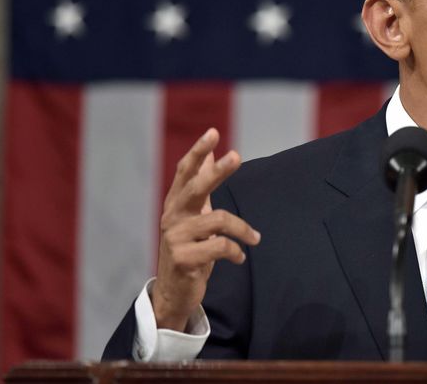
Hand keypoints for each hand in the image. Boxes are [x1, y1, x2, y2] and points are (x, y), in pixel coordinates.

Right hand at [151, 128, 260, 331]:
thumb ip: (201, 186)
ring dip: (243, 230)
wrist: (173, 293)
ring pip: (218, 221)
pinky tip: (240, 257)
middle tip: (236, 155)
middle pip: (196, 188)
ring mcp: (175, 238)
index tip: (214, 132)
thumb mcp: (194, 216)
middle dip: (217, 171)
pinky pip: (220, 247)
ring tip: (254, 238)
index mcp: (175, 204)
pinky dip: (236, 251)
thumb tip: (209, 153)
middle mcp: (172, 217)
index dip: (198, 152)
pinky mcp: (184, 259)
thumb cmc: (189, 249)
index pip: (184, 172)